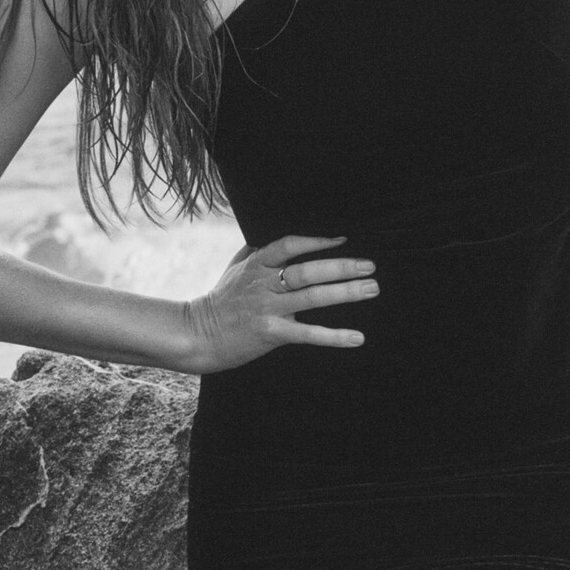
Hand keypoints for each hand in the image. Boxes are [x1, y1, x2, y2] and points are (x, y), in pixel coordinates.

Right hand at [183, 234, 378, 373]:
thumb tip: (276, 232)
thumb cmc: (221, 300)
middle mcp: (264, 283)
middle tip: (370, 266)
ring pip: (312, 298)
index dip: (317, 241)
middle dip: (341, 267)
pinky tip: (357, 338)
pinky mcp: (271, 333)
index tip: (343, 240)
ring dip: (346, 293)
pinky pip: (308, 334)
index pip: (290, 244)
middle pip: (308, 271)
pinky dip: (334, 336)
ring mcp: (268, 308)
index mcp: (257, 264)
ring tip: (371, 288)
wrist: (198, 334)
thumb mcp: (236, 267)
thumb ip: (258, 250)